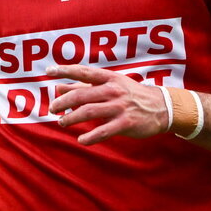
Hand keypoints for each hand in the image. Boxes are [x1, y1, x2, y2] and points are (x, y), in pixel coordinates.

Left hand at [47, 64, 169, 145]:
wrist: (162, 107)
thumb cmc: (131, 95)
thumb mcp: (111, 85)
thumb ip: (85, 86)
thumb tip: (59, 87)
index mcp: (109, 78)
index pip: (83, 71)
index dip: (65, 70)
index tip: (49, 72)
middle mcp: (113, 90)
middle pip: (81, 95)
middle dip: (63, 102)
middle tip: (53, 109)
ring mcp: (120, 107)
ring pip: (88, 112)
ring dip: (71, 118)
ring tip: (62, 122)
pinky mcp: (126, 123)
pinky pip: (103, 131)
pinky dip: (90, 137)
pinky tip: (81, 140)